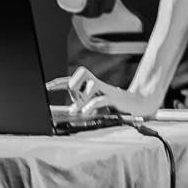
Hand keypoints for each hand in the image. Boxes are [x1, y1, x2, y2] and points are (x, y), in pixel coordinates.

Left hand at [47, 67, 164, 119]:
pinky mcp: (115, 98)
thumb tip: (72, 111)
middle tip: (73, 99)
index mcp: (92, 85)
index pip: (73, 79)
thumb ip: (86, 105)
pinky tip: (87, 113)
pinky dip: (91, 106)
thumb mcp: (98, 105)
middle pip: (81, 74)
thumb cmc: (117, 106)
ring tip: (77, 111)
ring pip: (90, 85)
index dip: (59, 82)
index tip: (47, 87)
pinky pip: (100, 99)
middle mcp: (98, 84)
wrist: (140, 104)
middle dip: (73, 86)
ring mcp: (107, 89)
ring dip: (81, 99)